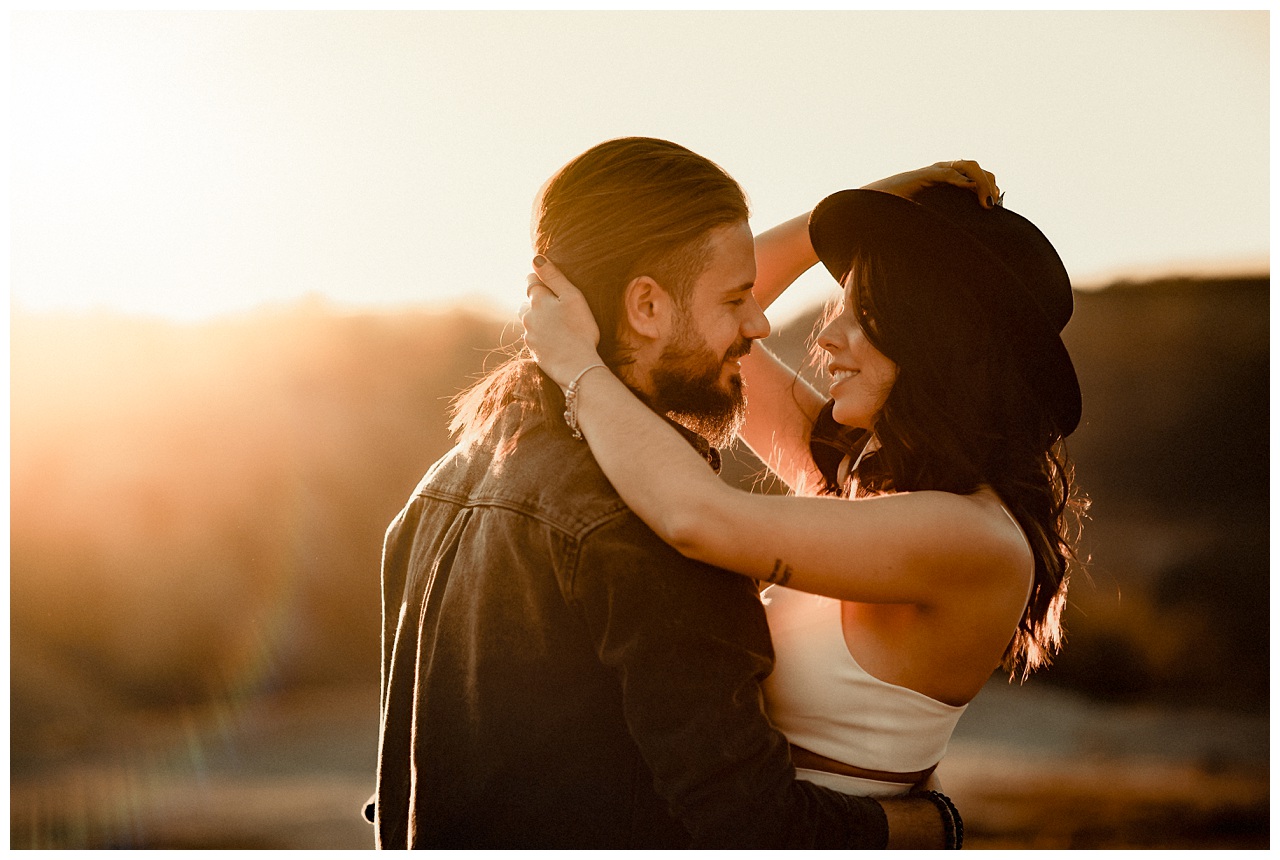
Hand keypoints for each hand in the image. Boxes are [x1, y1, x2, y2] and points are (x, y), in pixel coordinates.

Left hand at [521, 256, 605, 389]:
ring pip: (529, 319)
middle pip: (528, 300)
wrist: (576, 366)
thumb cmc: (579, 330)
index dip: (541, 279)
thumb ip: (553, 277)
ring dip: (539, 318)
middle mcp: (528, 315)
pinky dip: (542, 335)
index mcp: (537, 299)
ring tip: (557, 324)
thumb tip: (536, 259)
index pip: (530, 280)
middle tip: (559, 307)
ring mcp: (529, 334)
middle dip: (538, 300)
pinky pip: (534, 336)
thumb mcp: (572, 297)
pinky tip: (556, 340)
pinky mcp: (532, 350)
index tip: (554, 286)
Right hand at [862, 160, 1001, 208]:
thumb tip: (969, 238)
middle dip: (989, 183)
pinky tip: (969, 190)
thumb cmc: (900, 215)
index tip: (995, 206)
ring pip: (968, 166)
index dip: (988, 188)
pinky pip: (948, 173)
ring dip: (981, 181)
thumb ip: (947, 220)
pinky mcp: (924, 175)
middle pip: (976, 169)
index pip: (976, 176)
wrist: (874, 208)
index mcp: (946, 181)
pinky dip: (961, 180)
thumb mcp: (931, 218)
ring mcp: (934, 171)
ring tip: (985, 200)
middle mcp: (943, 171)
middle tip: (993, 204)